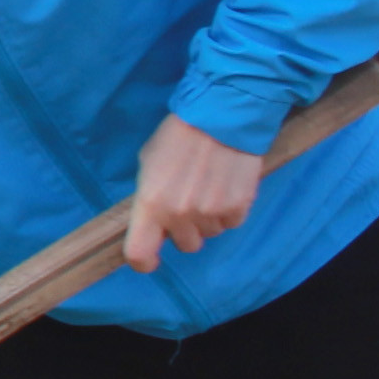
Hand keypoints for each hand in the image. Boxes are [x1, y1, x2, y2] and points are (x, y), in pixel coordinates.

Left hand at [124, 113, 262, 270]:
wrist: (221, 116)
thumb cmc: (178, 136)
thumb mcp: (149, 165)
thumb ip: (149, 197)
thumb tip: (153, 220)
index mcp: (150, 204)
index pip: (139, 253)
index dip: (143, 262)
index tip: (149, 260)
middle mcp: (180, 214)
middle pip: (184, 245)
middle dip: (183, 229)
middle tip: (186, 203)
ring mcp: (211, 213)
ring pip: (209, 234)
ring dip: (207, 219)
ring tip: (207, 188)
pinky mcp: (238, 207)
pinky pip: (231, 223)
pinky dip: (228, 211)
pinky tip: (224, 187)